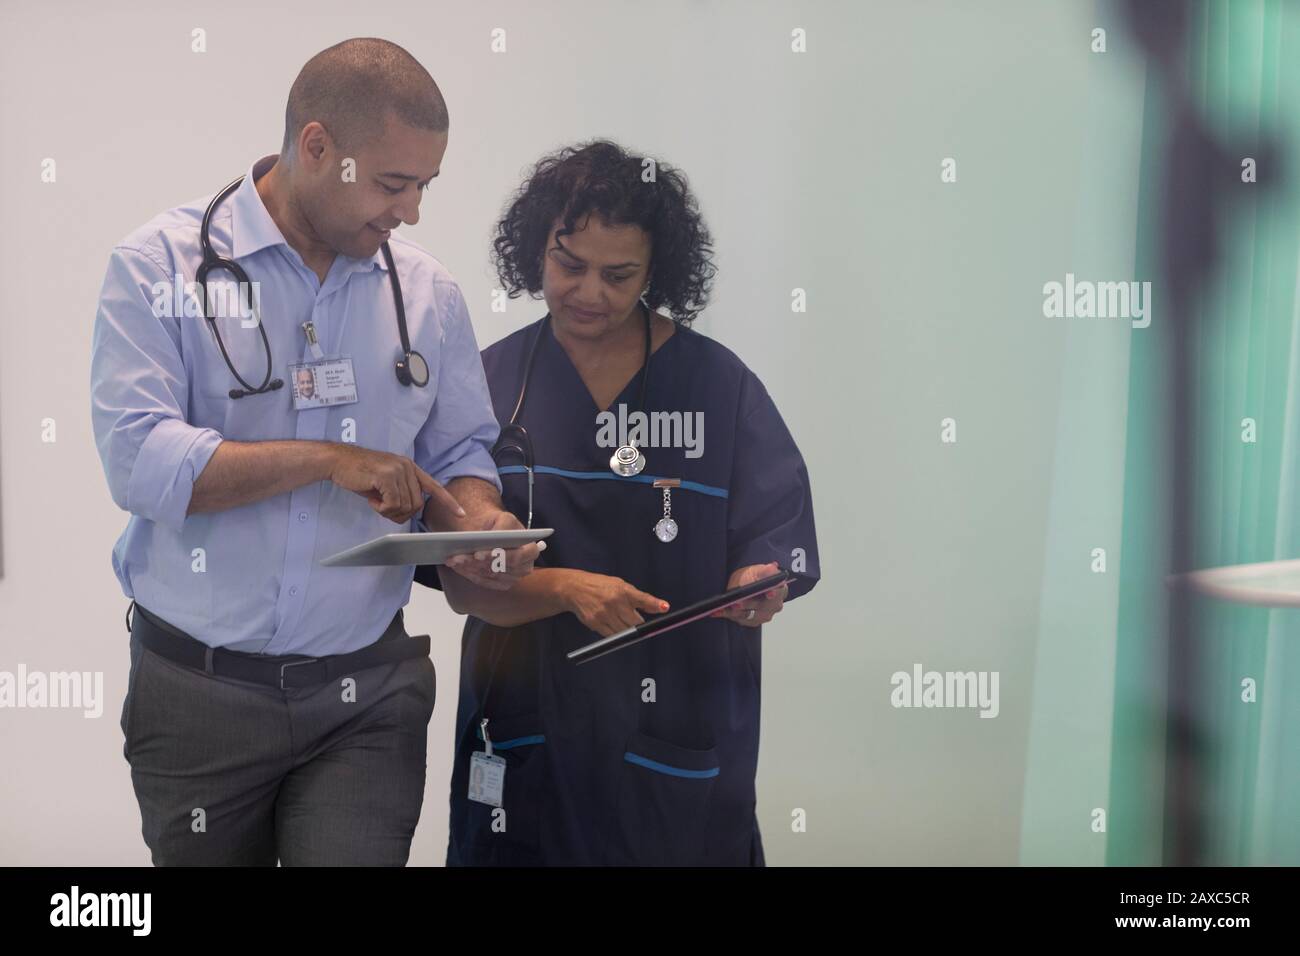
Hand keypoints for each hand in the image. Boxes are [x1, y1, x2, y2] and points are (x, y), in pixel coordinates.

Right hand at [328, 445, 464, 524]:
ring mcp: (398, 470)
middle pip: (417, 504)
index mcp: (409, 467)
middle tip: (383, 508)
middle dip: (401, 513)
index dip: (448, 501)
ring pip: (405, 506)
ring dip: (389, 511)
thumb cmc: (359, 474)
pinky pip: (393, 504)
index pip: (434, 486)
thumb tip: (410, 510)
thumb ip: (400, 493)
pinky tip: (371, 499)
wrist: (338, 461)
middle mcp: (407, 466)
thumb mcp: (384, 483)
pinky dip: (382, 508)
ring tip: (376, 501)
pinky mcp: (387, 476)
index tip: (461, 513)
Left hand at [442, 509, 544, 590]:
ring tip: (453, 559)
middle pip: (499, 569)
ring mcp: (514, 578)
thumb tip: (491, 538)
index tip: (477, 554)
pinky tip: (457, 567)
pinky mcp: (502, 584)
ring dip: (469, 568)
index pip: (516, 557)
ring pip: (489, 575)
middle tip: (457, 558)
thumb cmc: (500, 523)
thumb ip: (502, 526)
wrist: (495, 531)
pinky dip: (469, 574)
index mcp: (531, 549)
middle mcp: (525, 567)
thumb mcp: (503, 518)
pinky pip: (484, 582)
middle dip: (476, 563)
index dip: (497, 556)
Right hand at [564, 571, 669, 636]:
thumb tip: (662, 608)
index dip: (654, 604)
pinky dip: (616, 633)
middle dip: (637, 623)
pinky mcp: (595, 624)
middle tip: (632, 618)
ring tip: (619, 619)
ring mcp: (604, 614)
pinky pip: (612, 636)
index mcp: (622, 590)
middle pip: (635, 622)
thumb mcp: (621, 586)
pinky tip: (611, 622)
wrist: (575, 589)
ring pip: (625, 632)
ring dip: (627, 629)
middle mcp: (614, 602)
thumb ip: (640, 598)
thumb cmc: (601, 586)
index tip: (665, 607)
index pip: (642, 598)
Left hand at [710, 561, 787, 627]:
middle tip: (736, 603)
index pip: (777, 593)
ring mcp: (763, 616)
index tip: (768, 594)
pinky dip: (728, 615)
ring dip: (733, 612)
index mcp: (779, 591)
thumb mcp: (760, 569)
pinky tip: (717, 612)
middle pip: (760, 607)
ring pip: (748, 615)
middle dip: (747, 605)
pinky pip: (739, 619)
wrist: (752, 584)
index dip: (773, 593)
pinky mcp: (752, 621)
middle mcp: (774, 606)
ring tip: (720, 609)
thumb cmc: (756, 577)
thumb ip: (766, 570)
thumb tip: (772, 567)